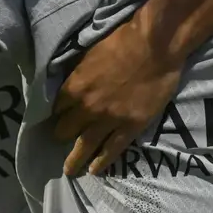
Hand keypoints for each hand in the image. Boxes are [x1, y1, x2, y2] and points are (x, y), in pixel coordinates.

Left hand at [53, 19, 181, 175]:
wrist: (155, 46)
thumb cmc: (123, 41)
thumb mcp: (90, 52)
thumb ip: (79, 72)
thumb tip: (70, 81)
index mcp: (75, 85)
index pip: (57, 107)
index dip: (56, 113)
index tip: (57, 117)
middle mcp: (87, 106)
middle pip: (65, 129)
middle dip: (62, 134)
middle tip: (61, 139)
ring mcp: (109, 119)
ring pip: (85, 145)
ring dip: (74, 159)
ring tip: (69, 170)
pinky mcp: (130, 127)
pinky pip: (112, 150)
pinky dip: (101, 162)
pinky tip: (94, 170)